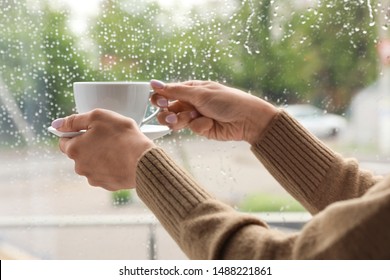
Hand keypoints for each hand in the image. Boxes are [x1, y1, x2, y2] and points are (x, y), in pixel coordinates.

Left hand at [52, 109, 154, 190]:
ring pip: (92, 164)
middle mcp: (80, 167)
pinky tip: (122, 159)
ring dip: (100, 156)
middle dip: (89, 145)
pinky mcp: (107, 185)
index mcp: (74, 149)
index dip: (74, 132)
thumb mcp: (98, 117)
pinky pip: (105, 173)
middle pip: (79, 153)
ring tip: (117, 148)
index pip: (64, 140)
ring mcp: (94, 178)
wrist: (143, 161)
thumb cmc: (122, 136)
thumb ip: (75, 120)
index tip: (88, 130)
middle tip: (107, 137)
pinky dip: (110, 167)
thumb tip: (57, 124)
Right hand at [150, 80, 277, 143]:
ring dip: (181, 120)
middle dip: (167, 113)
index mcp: (190, 89)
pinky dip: (200, 126)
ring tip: (191, 118)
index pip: (167, 92)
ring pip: (176, 121)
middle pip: (167, 110)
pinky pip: (192, 128)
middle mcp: (190, 102)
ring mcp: (195, 116)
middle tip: (172, 114)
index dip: (160, 98)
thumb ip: (175, 91)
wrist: (247, 119)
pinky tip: (210, 123)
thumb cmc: (227, 100)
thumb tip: (153, 83)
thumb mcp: (200, 93)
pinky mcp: (201, 129)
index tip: (160, 102)